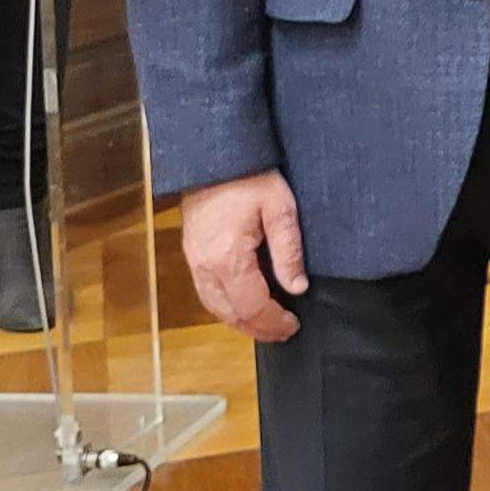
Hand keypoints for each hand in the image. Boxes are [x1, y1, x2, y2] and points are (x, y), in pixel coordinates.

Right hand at [181, 168, 307, 341]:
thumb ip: (289, 250)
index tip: (293, 325)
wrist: (215, 157)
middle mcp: (206, 266)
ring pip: (215, 308)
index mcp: (228, 257)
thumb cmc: (250, 177)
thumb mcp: (280, 208)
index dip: (274, 321)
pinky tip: (243, 307)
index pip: (252, 306)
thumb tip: (297, 287)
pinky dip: (226, 308)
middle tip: (284, 332)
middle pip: (231, 314)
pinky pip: (206, 294)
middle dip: (259, 328)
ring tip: (266, 326)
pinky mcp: (192, 254)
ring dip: (240, 322)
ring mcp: (194, 261)